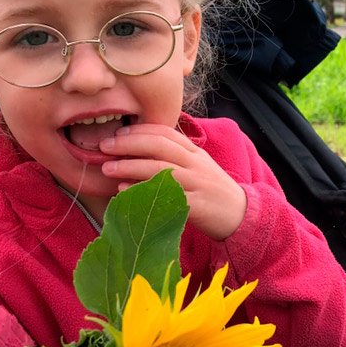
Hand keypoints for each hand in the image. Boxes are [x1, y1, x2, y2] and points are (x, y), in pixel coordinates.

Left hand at [100, 124, 246, 240]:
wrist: (240, 216)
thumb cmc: (212, 191)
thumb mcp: (198, 166)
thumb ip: (176, 156)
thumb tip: (140, 148)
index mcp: (195, 152)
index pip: (165, 132)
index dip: (140, 130)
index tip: (118, 132)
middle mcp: (195, 164)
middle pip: (159, 146)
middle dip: (128, 144)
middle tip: (105, 146)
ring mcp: (197, 184)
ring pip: (160, 169)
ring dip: (130, 166)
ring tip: (108, 168)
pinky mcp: (196, 206)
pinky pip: (166, 196)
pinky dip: (142, 191)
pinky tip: (124, 190)